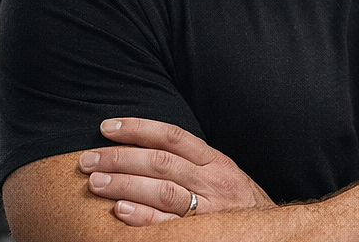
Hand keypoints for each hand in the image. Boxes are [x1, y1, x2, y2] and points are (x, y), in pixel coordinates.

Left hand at [78, 117, 274, 226]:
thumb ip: (191, 162)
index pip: (172, 137)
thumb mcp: (221, 174)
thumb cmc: (237, 203)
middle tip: (88, 159)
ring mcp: (209, 208)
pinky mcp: (202, 232)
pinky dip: (142, 217)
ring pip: (162, 190)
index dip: (138, 128)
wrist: (270, 234)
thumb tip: (143, 147)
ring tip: (95, 182)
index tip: (107, 127)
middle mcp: (213, 181)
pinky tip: (120, 211)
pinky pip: (168, 224)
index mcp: (215, 161)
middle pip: (161, 162)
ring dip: (124, 184)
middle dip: (120, 157)